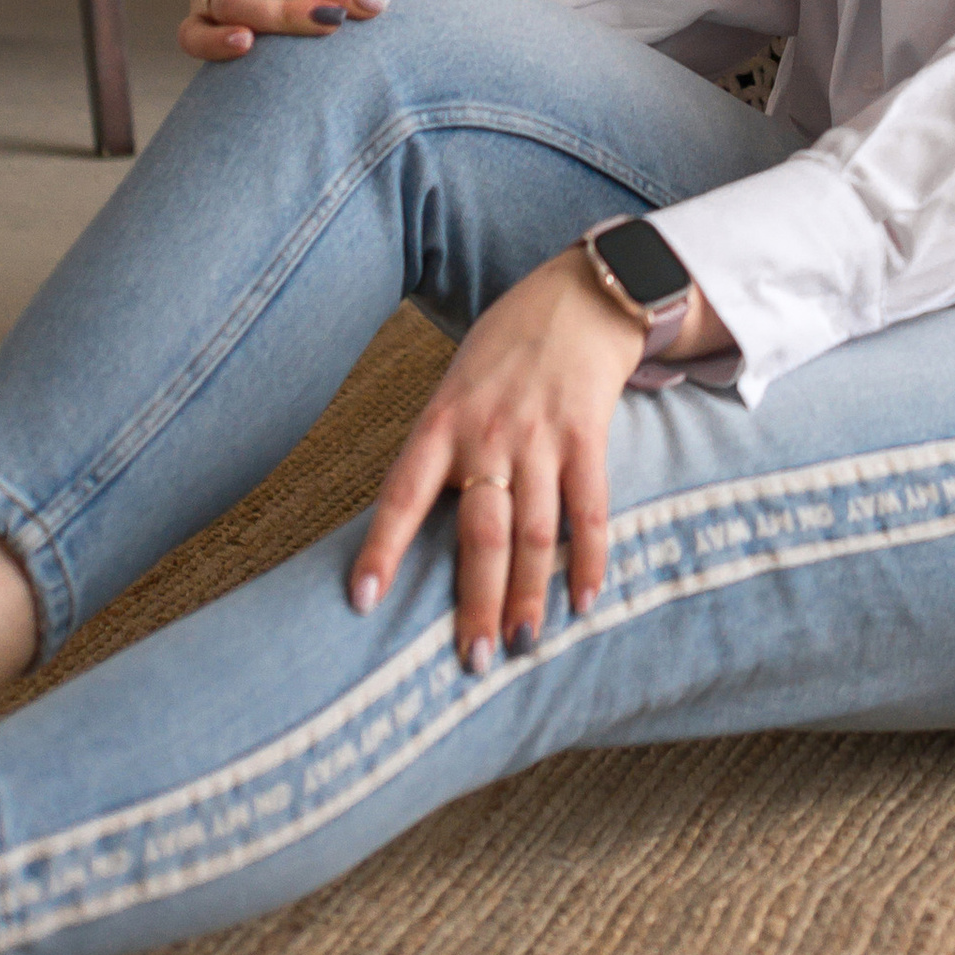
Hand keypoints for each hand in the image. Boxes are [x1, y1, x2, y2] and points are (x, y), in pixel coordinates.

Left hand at [352, 246, 721, 666]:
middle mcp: (490, 433)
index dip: (382, 548)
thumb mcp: (454, 387)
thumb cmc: (506, 347)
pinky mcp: (588, 435)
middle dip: (478, 601)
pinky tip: (585, 599)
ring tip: (522, 643)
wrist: (580, 295)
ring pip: (535, 531)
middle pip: (481, 532)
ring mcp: (542, 435)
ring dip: (530, 594)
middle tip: (473, 659)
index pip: (402, 493)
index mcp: (442, 421)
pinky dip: (589, 557)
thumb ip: (439, 451)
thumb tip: (415, 530)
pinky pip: (590, 507)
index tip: (363, 601)